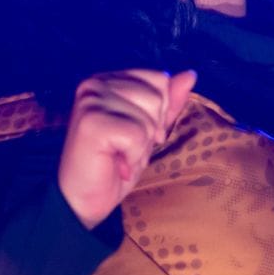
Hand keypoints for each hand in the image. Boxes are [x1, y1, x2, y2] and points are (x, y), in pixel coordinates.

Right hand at [57, 69, 196, 228]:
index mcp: (109, 79)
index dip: (159, 112)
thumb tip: (190, 74)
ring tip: (120, 154)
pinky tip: (116, 163)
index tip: (137, 132)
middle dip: (150, 129)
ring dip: (141, 145)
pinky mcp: (91, 122)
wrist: (83, 200)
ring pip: (149, 117)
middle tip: (126, 147)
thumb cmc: (115, 164)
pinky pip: (138, 135)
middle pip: (157, 96)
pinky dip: (133, 156)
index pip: (160, 79)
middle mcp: (95, 83)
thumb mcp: (150, 130)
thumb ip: (169, 102)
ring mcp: (90, 100)